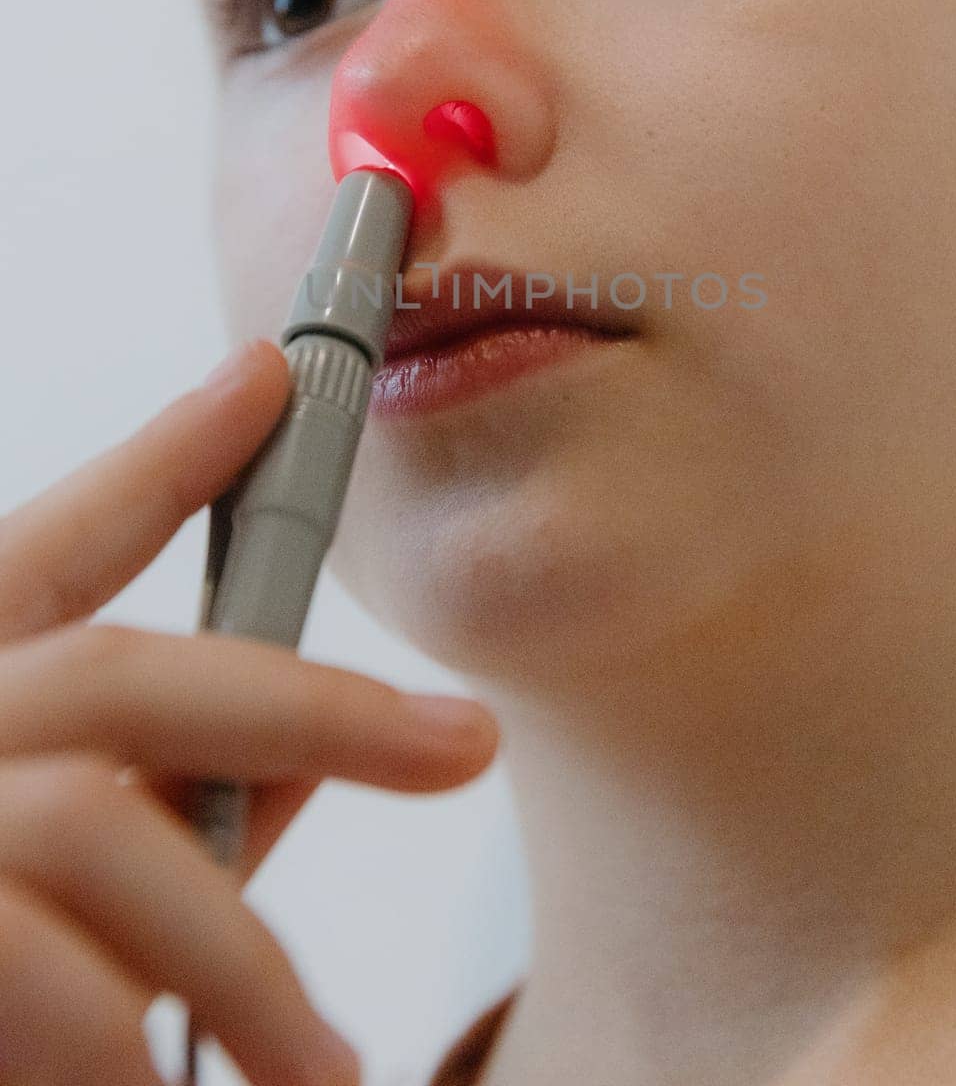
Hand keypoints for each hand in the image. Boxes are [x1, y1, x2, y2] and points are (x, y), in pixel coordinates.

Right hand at [0, 340, 499, 1084]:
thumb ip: (175, 805)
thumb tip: (321, 762)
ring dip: (238, 956)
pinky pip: (57, 992)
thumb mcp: (53, 868)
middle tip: (464, 744)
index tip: (267, 377)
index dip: (165, 454)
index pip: (59, 542)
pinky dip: (129, 1053)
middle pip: (128, 678)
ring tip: (329, 1070)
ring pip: (107, 838)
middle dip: (311, 701)